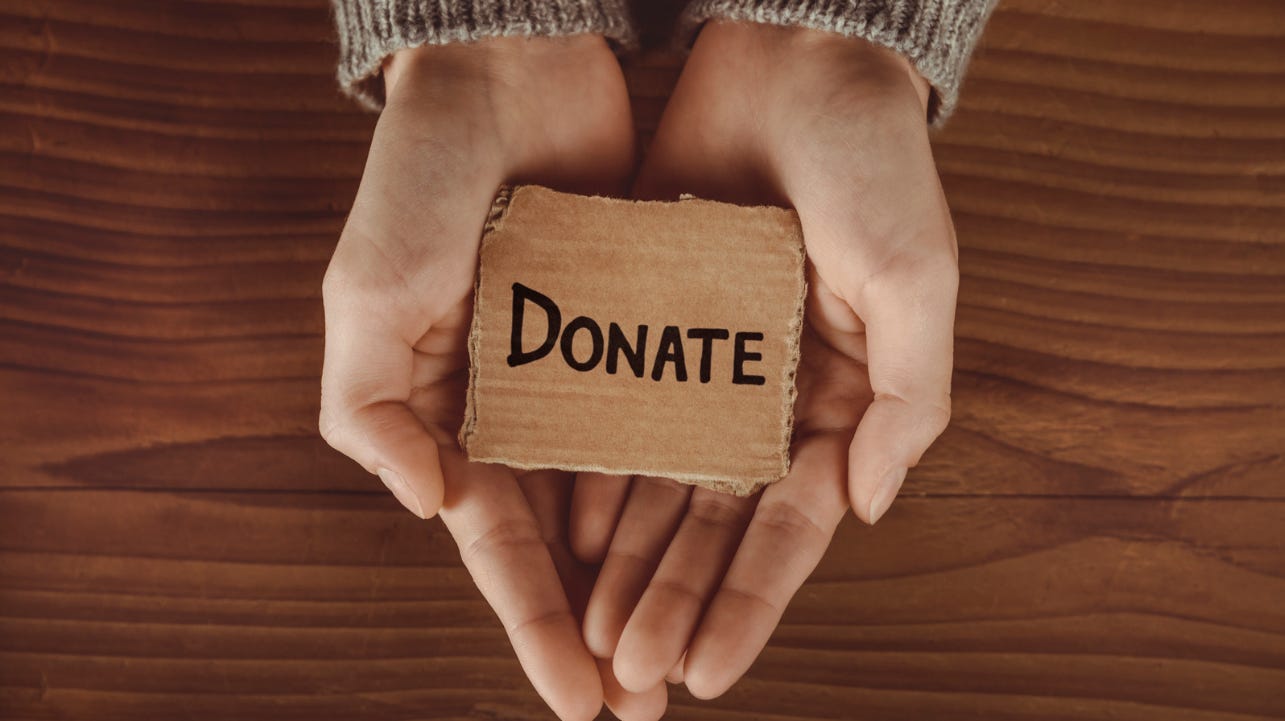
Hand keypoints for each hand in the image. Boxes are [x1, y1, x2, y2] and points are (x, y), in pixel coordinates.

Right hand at [319, 36, 662, 719]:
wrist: (508, 72)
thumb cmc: (421, 178)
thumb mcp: (366, 293)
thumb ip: (374, 409)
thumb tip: (432, 509)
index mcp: (454, 413)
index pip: (500, 545)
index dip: (534, 626)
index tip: (578, 702)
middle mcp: (528, 406)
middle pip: (574, 542)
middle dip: (606, 625)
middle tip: (647, 704)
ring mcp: (594, 371)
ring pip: (636, 495)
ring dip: (661, 574)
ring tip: (696, 649)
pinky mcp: (651, 328)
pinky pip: (681, 416)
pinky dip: (698, 478)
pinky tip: (728, 537)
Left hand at [568, 21, 957, 697]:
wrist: (789, 56)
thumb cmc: (871, 159)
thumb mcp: (916, 275)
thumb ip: (908, 398)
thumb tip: (866, 507)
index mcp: (839, 395)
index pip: (789, 526)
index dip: (750, 601)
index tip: (707, 670)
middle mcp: (767, 393)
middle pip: (713, 522)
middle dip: (675, 600)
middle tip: (631, 673)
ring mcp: (703, 363)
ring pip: (657, 482)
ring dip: (627, 560)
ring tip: (593, 631)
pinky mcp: (646, 323)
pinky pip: (614, 411)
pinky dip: (592, 471)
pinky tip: (566, 531)